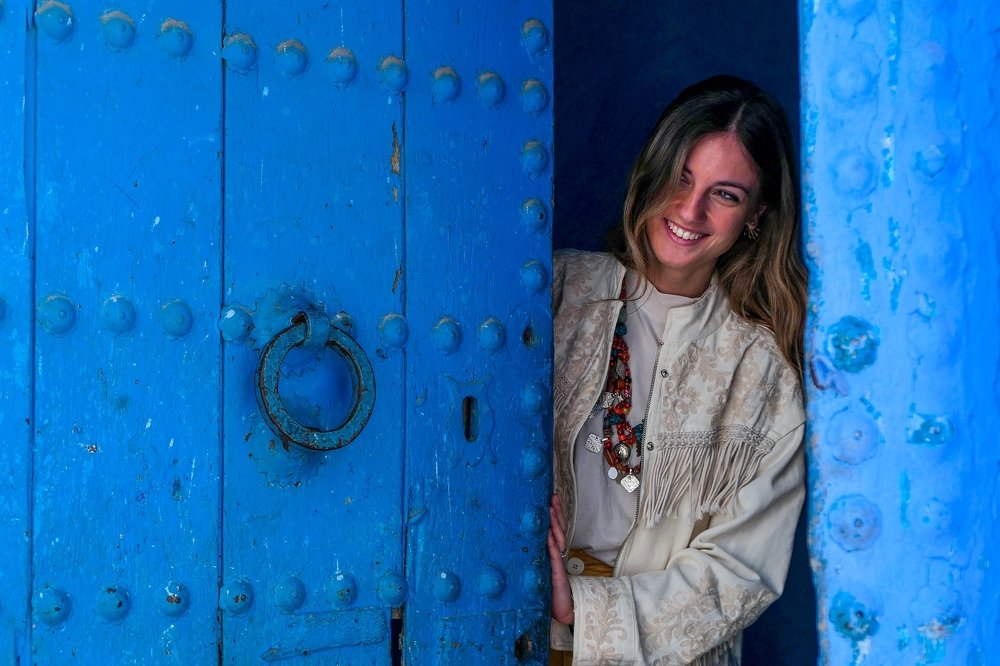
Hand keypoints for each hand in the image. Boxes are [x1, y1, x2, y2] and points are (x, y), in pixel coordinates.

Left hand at [547, 494, 573, 624]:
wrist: (562, 609)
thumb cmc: (548, 589)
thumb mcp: (539, 568)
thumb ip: (534, 556)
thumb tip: (519, 541)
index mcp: (554, 551)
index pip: (556, 528)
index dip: (555, 513)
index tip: (551, 498)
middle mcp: (558, 554)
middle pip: (559, 529)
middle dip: (556, 512)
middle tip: (553, 497)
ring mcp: (558, 562)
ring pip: (558, 539)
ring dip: (554, 524)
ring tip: (550, 510)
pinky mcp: (557, 573)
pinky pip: (554, 556)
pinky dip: (551, 545)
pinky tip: (548, 535)